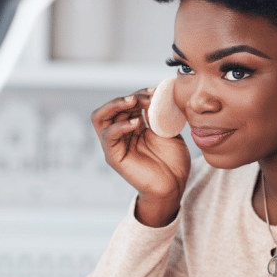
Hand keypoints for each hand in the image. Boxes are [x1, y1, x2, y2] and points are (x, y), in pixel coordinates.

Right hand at [91, 89, 190, 226]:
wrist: (175, 185)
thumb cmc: (173, 161)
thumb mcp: (167, 130)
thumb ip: (158, 113)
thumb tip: (154, 94)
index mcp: (133, 126)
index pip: (127, 103)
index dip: (140, 93)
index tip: (156, 90)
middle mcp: (121, 134)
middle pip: (111, 107)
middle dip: (128, 97)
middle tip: (146, 96)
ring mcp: (115, 145)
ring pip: (101, 117)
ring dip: (117, 105)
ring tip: (134, 101)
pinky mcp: (113, 157)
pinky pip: (108, 136)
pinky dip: (120, 126)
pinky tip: (136, 122)